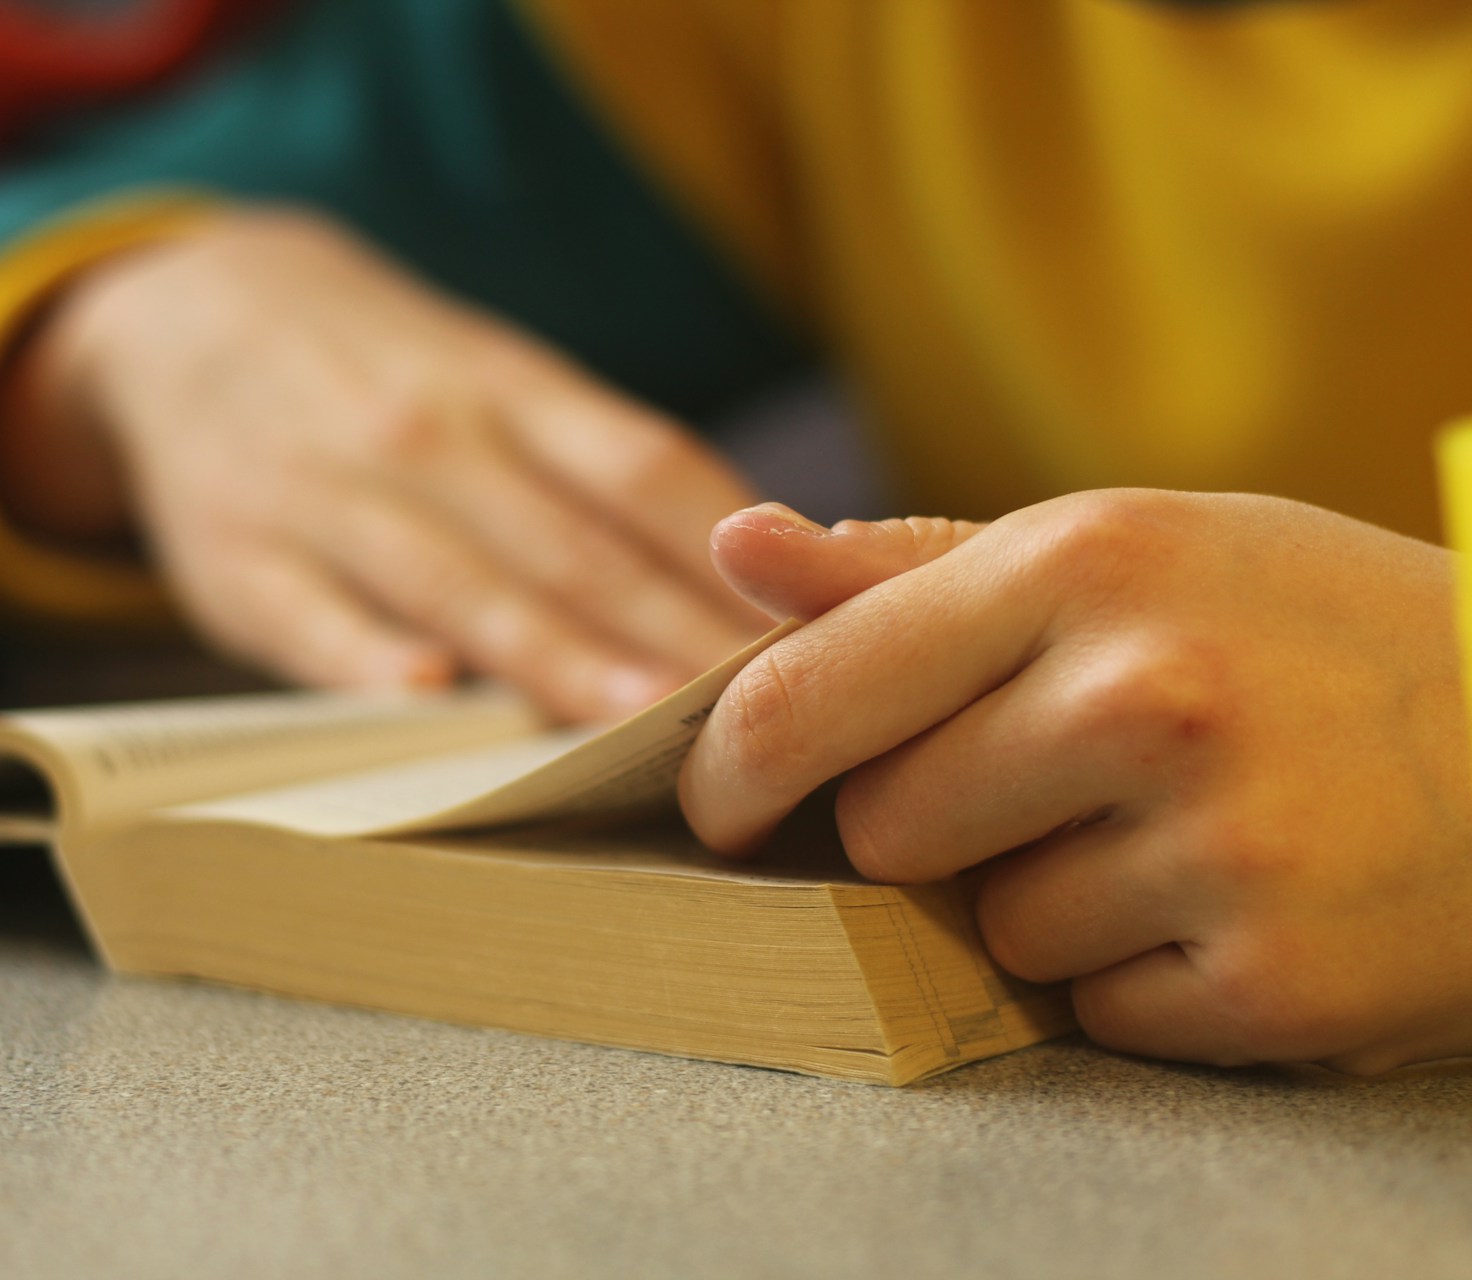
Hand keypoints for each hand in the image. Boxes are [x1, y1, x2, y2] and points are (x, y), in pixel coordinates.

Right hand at [0, 209, 765, 719]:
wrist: (190, 315)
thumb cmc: (389, 377)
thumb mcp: (492, 379)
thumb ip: (600, 466)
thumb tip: (756, 563)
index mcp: (508, 389)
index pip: (643, 472)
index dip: (732, 554)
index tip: (811, 630)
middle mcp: (429, 438)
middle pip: (571, 543)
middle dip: (671, 631)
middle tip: (763, 713)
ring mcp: (330, 499)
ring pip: (460, 583)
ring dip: (554, 652)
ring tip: (639, 717)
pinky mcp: (243, 566)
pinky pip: (313, 618)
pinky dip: (369, 654)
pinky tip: (432, 693)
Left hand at [679, 491, 1471, 1071]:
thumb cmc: (1301, 630)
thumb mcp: (1124, 552)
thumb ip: (912, 570)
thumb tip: (734, 548)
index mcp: (1084, 562)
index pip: (809, 696)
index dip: (736, 769)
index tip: (722, 803)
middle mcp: (1146, 695)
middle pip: (885, 831)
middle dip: (938, 829)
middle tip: (1055, 786)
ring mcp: (1221, 844)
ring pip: (995, 936)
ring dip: (1051, 909)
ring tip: (1178, 837)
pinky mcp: (1279, 981)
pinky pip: (1100, 1017)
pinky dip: (1146, 984)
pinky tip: (1236, 905)